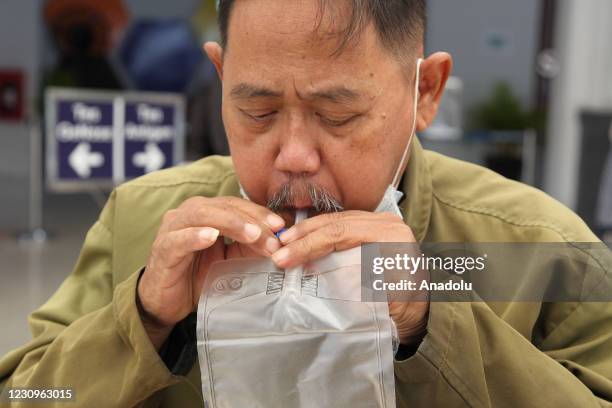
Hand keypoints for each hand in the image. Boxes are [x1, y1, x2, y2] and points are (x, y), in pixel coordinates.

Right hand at [137, 196, 284, 348]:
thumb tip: (280, 241)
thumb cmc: (198, 277)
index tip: (281, 226)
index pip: (236, 205)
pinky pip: (179, 239)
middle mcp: (188, 214)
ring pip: (202, 215)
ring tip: (252, 234)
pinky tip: (211, 237)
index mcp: (206, 212)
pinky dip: (195, 236)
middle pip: (223, 206)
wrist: (167, 304)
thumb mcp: (231, 260)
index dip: (259, 212)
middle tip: (273, 237)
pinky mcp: (163, 250)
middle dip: (251, 220)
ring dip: (230, 223)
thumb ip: (250, 247)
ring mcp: (173, 230)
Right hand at [272, 211, 428, 345]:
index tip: (285, 258)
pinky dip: (318, 232)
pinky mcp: (372, 229)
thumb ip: (353, 282)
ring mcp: (379, 223)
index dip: (309, 245)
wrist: (423, 312)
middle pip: (335, 222)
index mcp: (391, 236)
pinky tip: (300, 240)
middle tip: (277, 249)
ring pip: (335, 220)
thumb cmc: (404, 309)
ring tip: (283, 243)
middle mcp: (386, 223)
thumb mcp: (382, 298)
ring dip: (307, 231)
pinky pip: (340, 225)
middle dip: (303, 235)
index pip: (342, 233)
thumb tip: (314, 272)